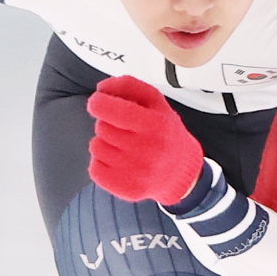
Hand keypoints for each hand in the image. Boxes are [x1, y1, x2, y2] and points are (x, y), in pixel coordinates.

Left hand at [87, 75, 203, 204]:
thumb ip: (129, 86)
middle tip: (125, 129)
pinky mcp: (128, 189)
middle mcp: (147, 150)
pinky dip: (102, 163)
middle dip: (108, 123)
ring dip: (104, 142)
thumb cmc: (165, 132)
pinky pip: (95, 169)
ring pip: (96, 147)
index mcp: (155, 125)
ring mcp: (138, 173)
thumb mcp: (155, 101)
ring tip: (124, 145)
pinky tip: (119, 161)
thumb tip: (102, 88)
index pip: (111, 110)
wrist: (182, 171)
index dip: (98, 102)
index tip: (98, 101)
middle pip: (101, 127)